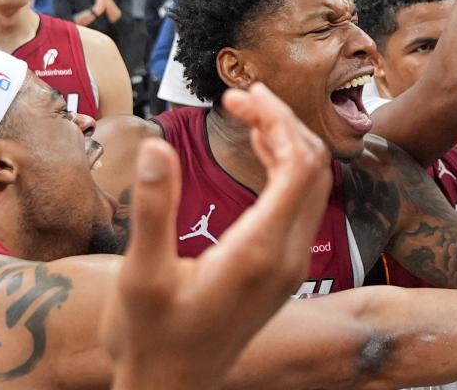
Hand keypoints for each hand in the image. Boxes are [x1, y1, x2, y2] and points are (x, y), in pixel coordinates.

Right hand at [103, 84, 330, 389]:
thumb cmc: (151, 338)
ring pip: (311, 183)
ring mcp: (290, 264)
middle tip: (239, 95)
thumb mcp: (142, 274)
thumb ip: (153, 209)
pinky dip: (284, 166)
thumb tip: (157, 147)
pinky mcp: (282, 268)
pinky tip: (257, 149)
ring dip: (286, 141)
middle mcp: (288, 255)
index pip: (298, 165)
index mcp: (261, 251)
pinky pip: (300, 203)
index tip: (236, 97)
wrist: (172, 388)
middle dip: (283, 121)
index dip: (276, 120)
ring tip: (246, 110)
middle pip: (313, 167)